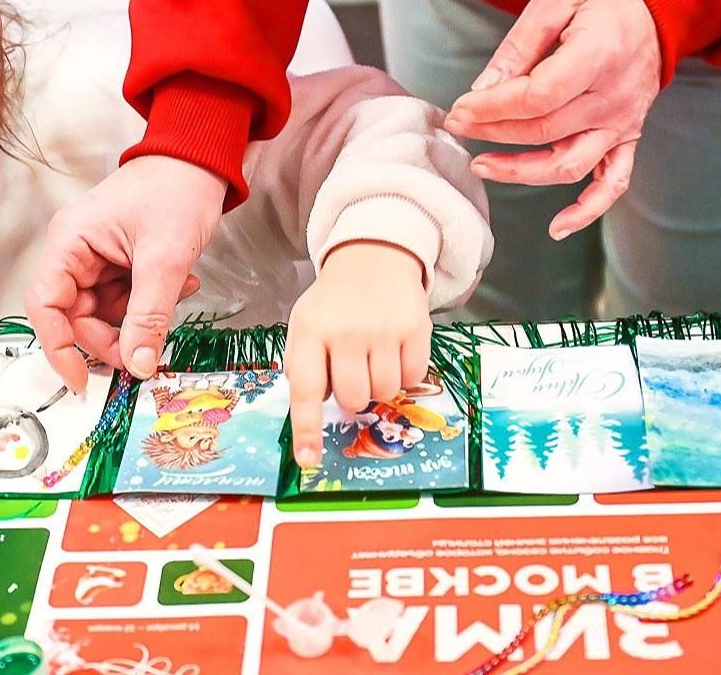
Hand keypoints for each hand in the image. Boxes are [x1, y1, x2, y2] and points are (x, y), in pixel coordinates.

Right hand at [25, 156, 222, 392]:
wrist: (204, 157)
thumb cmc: (178, 190)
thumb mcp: (165, 259)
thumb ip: (149, 316)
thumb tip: (139, 366)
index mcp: (69, 241)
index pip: (44, 305)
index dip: (58, 347)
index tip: (82, 381)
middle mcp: (75, 250)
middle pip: (75, 316)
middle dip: (113, 337)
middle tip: (149, 349)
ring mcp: (96, 256)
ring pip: (104, 312)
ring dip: (140, 318)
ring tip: (179, 293)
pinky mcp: (118, 260)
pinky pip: (125, 299)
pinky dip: (151, 303)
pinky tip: (182, 284)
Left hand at [285, 241, 432, 467]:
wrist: (372, 259)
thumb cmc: (333, 305)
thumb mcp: (305, 327)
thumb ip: (304, 369)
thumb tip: (309, 423)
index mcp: (310, 331)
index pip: (306, 389)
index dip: (307, 429)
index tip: (309, 460)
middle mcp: (346, 331)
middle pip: (353, 399)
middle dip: (353, 396)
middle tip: (352, 370)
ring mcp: (383, 329)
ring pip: (384, 393)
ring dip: (378, 386)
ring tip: (373, 358)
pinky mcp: (416, 327)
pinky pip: (412, 378)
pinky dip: (403, 374)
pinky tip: (394, 351)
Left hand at [445, 0, 660, 239]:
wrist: (657, 6)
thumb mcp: (554, 2)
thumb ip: (518, 47)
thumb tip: (482, 89)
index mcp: (598, 56)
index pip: (537, 97)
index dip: (492, 108)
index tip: (460, 107)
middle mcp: (613, 98)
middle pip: (543, 131)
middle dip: (491, 132)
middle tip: (457, 125)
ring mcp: (623, 122)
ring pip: (568, 164)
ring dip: (521, 173)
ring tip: (482, 166)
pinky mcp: (628, 136)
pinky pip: (613, 183)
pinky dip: (587, 210)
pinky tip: (557, 227)